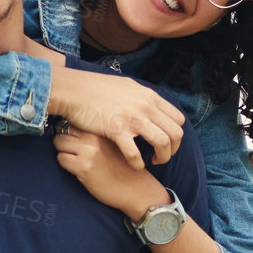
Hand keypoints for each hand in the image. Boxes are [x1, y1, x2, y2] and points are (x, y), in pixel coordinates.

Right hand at [46, 65, 183, 168]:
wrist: (75, 90)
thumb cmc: (96, 88)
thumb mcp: (127, 86)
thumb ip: (142, 97)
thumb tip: (150, 103)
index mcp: (150, 97)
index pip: (178, 119)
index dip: (176, 135)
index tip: (167, 142)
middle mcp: (146, 107)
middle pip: (175, 133)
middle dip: (173, 149)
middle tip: (161, 156)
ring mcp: (133, 118)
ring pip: (162, 143)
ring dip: (162, 157)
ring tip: (153, 162)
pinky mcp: (117, 130)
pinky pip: (135, 153)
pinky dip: (138, 163)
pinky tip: (135, 166)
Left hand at [53, 125, 165, 217]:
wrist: (136, 189)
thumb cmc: (124, 167)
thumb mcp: (115, 142)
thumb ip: (99, 134)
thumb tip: (74, 126)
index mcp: (103, 127)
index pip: (76, 118)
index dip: (73, 127)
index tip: (75, 136)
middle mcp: (95, 136)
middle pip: (64, 126)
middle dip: (65, 137)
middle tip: (72, 148)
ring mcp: (88, 151)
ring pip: (59, 141)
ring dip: (63, 150)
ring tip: (74, 159)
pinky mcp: (83, 167)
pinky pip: (61, 158)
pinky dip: (65, 164)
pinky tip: (77, 169)